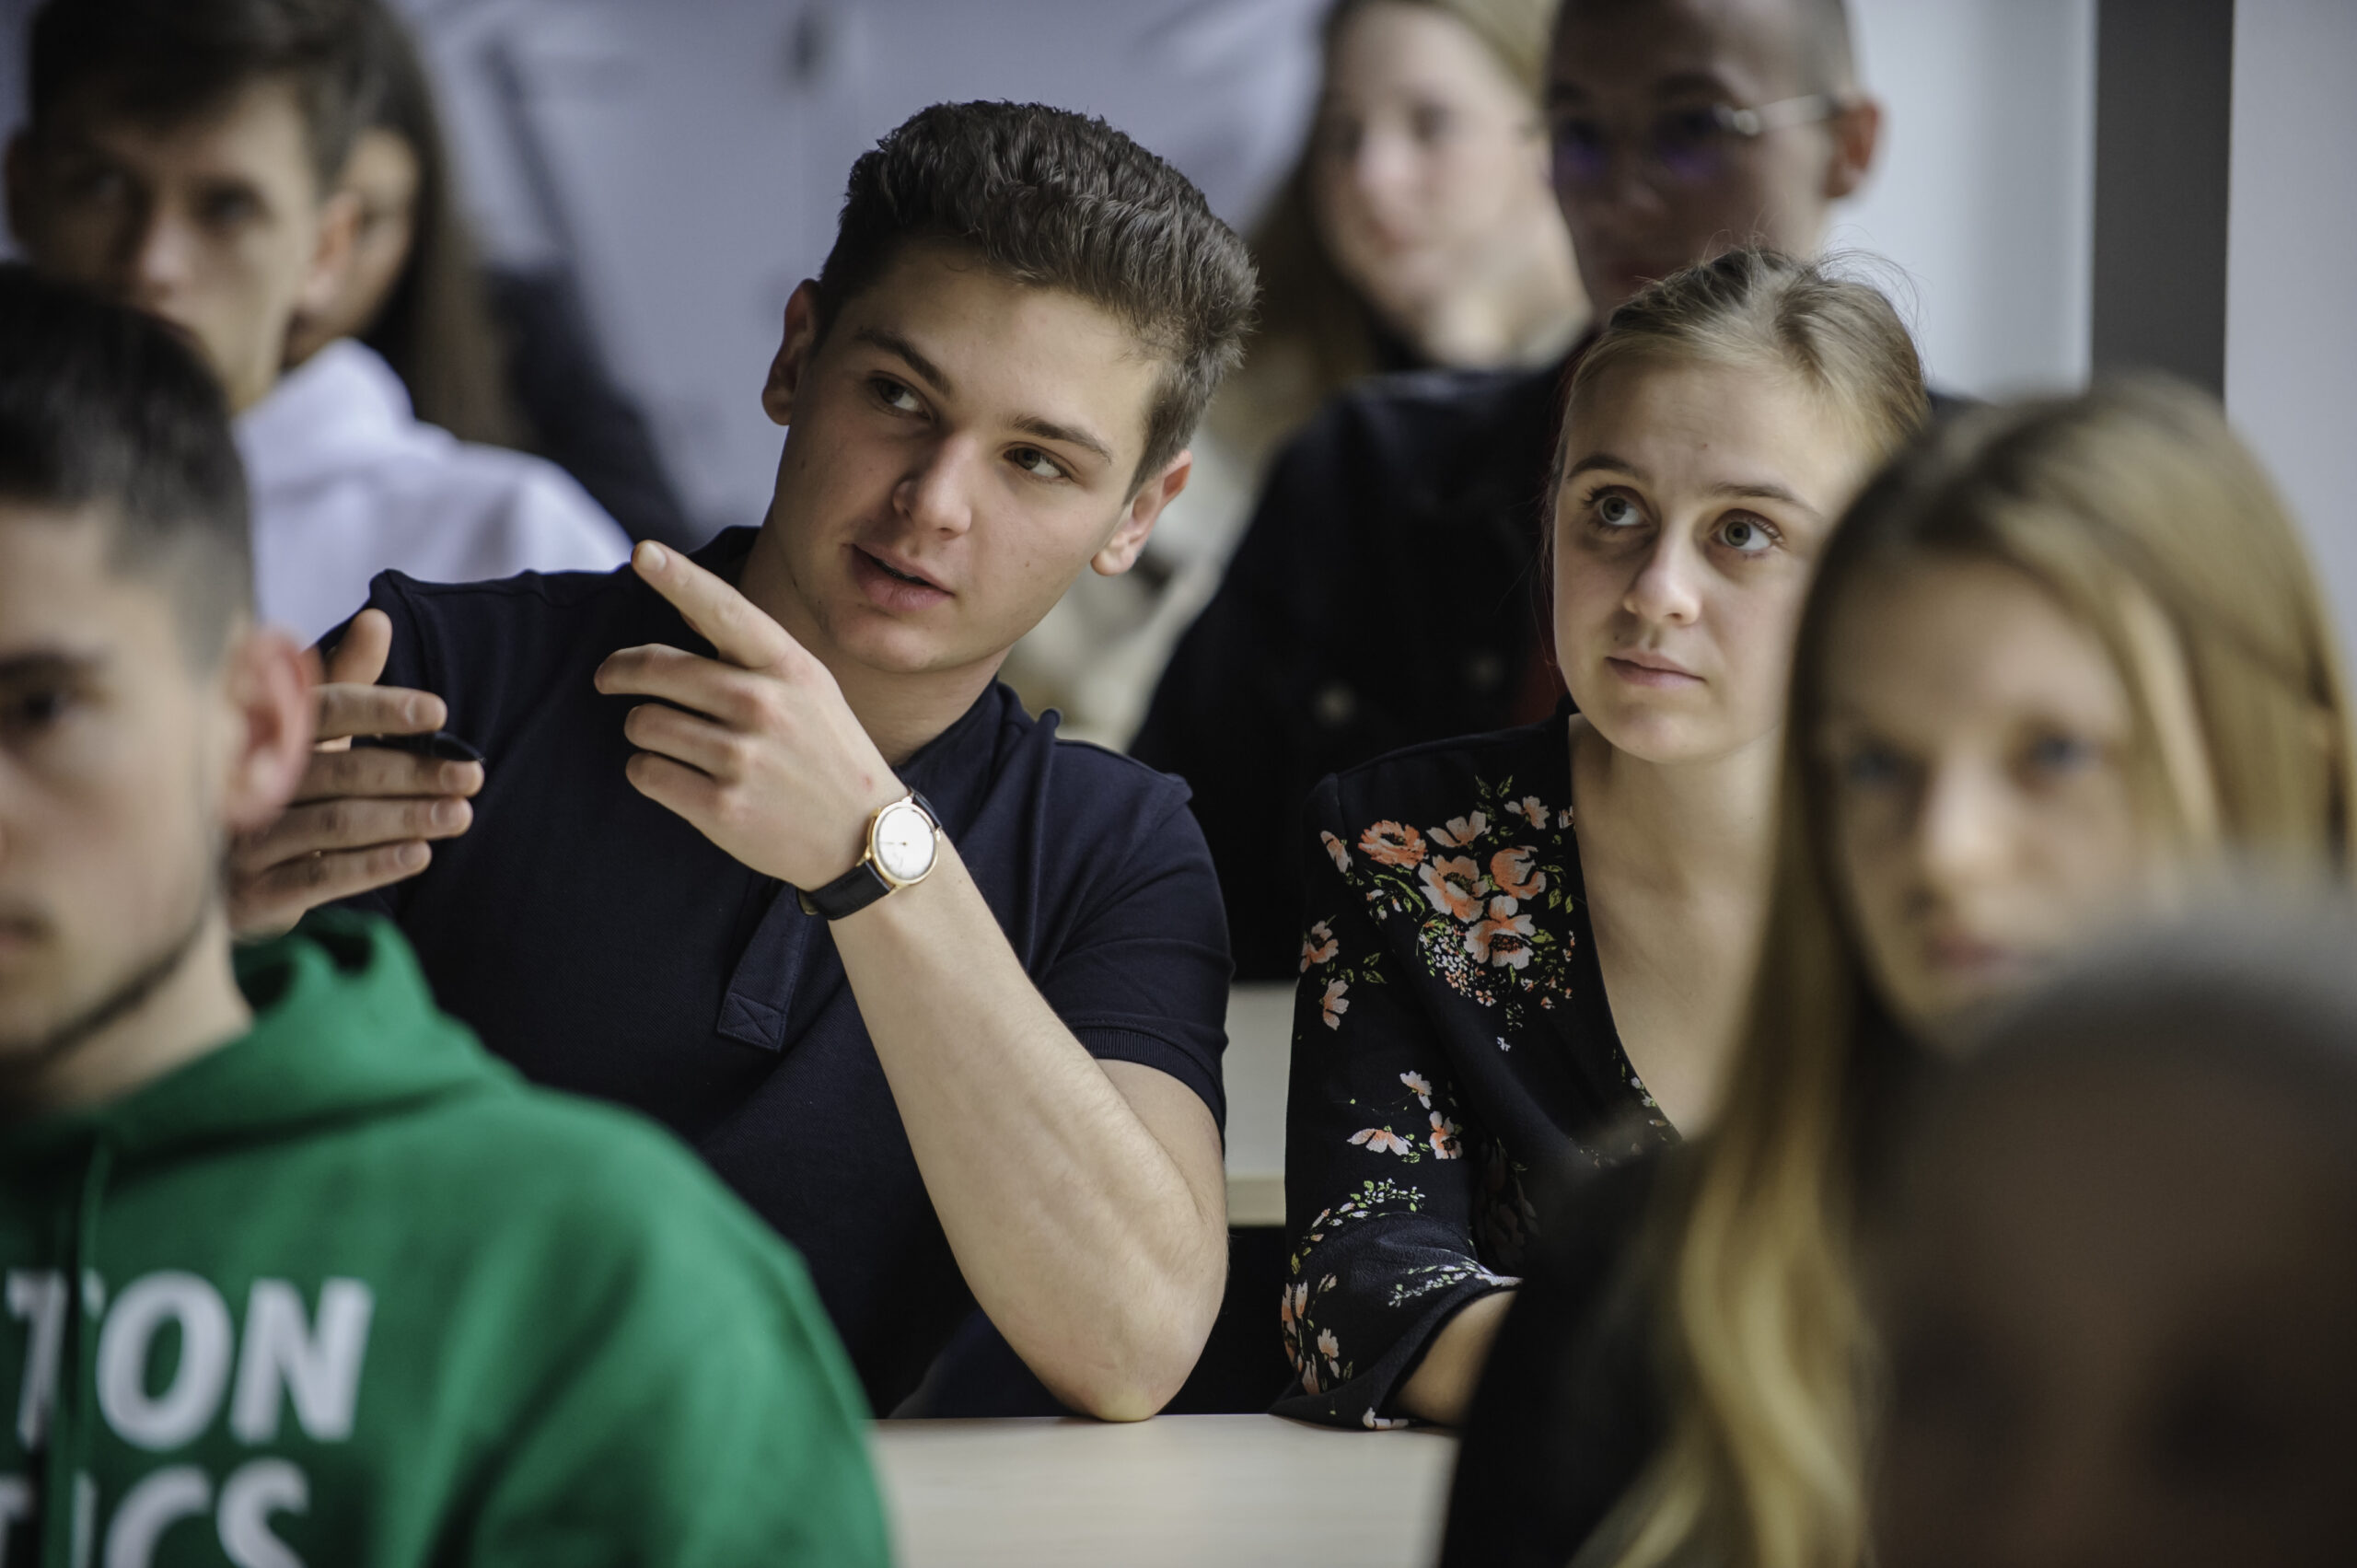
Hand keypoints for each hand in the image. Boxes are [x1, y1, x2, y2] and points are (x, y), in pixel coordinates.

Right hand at [226, 609, 482, 936]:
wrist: (226, 881)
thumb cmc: (283, 790)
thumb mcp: (311, 734)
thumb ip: (346, 681)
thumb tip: (377, 619)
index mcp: (260, 734)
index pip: (322, 711)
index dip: (379, 708)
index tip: (439, 712)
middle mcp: (245, 784)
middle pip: (340, 770)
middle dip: (412, 772)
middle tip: (471, 775)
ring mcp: (244, 842)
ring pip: (335, 823)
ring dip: (405, 817)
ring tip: (459, 815)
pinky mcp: (252, 895)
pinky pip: (317, 876)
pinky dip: (373, 865)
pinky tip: (418, 856)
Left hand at [594, 542, 899, 888]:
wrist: (863, 839)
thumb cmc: (827, 753)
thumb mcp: (808, 688)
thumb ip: (748, 650)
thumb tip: (686, 605)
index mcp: (789, 668)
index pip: (725, 611)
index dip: (680, 578)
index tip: (643, 553)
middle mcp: (765, 706)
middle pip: (657, 670)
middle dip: (620, 673)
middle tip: (609, 679)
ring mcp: (743, 759)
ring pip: (643, 724)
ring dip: (643, 731)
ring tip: (671, 742)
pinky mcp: (722, 808)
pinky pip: (645, 773)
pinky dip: (648, 772)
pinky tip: (676, 778)